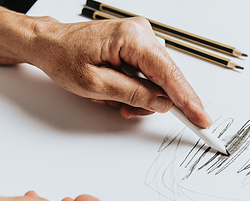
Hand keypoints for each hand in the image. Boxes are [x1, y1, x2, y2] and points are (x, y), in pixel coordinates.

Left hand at [0, 0, 211, 127]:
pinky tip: (117, 93)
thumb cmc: (63, 57)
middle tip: (133, 114)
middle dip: (155, 101)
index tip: (201, 118)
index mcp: (131, 38)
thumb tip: (161, 103)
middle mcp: (141, 33)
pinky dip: (136, 89)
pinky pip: (147, 74)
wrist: (48, 44)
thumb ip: (132, 94)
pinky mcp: (135, 46)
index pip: (168, 74)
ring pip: (156, 79)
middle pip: (166, 77)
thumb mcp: (95, 85)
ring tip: (114, 102)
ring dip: (140, 97)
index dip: (187, 100)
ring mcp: (139, 38)